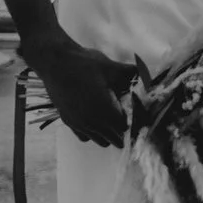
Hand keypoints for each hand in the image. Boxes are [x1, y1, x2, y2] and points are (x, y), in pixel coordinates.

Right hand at [20, 27, 136, 147]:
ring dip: (109, 133)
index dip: (133, 121)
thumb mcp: (110, 67)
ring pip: (100, 140)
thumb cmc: (83, 64)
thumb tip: (148, 75)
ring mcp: (79, 124)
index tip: (136, 112)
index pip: (125, 128)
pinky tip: (95, 117)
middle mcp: (92, 123)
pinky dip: (93, 132)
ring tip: (113, 116)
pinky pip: (85, 136)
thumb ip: (131, 74)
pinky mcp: (68, 121)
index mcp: (105, 111)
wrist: (54, 62)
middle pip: (114, 138)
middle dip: (123, 130)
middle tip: (128, 114)